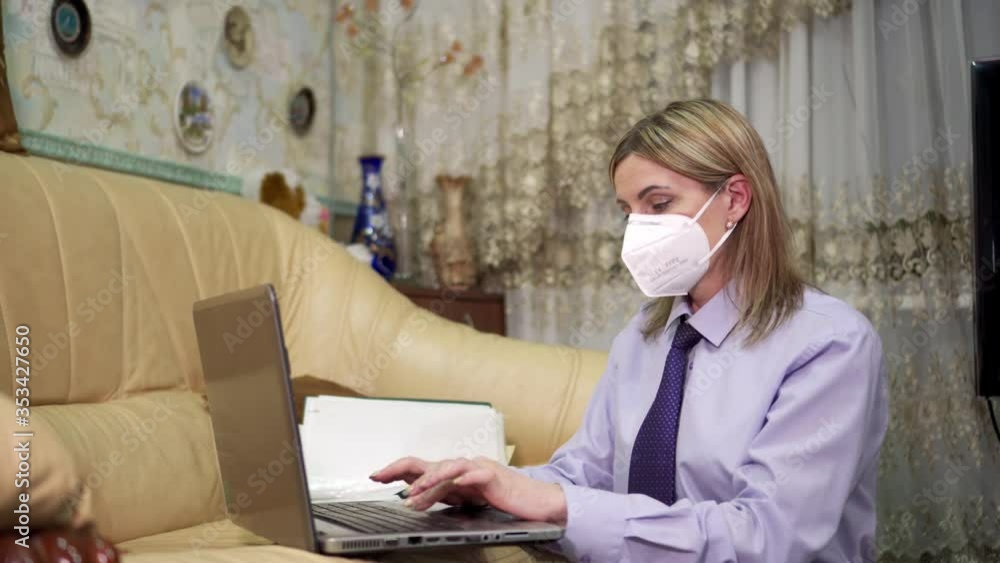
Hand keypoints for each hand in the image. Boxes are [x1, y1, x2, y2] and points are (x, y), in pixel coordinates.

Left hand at [370, 456, 566, 524]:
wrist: (535, 500)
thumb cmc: (502, 499)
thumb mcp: (465, 500)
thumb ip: (442, 495)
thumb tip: (414, 499)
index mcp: (456, 472)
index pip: (421, 466)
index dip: (397, 469)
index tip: (376, 475)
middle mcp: (464, 466)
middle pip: (429, 462)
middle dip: (402, 468)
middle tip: (380, 476)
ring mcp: (479, 468)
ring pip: (449, 468)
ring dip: (429, 479)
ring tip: (414, 492)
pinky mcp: (495, 476)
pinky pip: (477, 474)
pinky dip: (464, 477)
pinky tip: (455, 483)